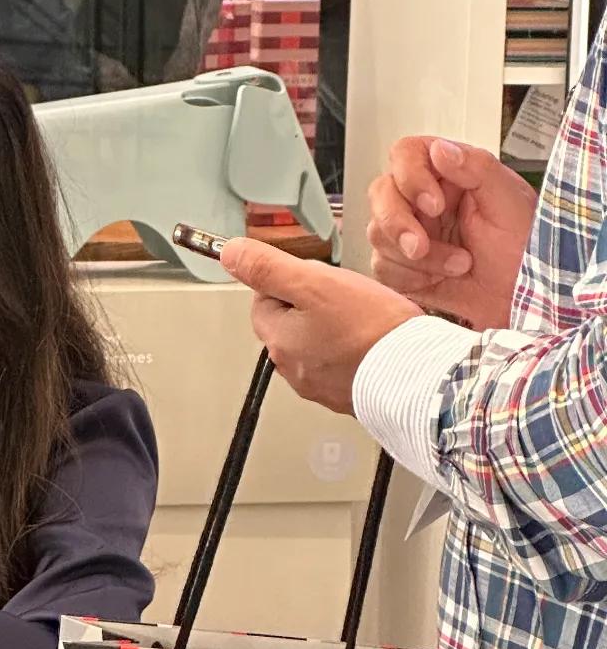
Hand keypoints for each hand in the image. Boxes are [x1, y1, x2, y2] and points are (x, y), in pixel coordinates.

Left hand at [219, 240, 422, 414]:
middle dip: (314, 304)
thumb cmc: (370, 329)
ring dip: (335, 326)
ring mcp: (318, 385)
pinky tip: (375, 340)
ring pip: (316, 341)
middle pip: (290, 322)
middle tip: (348, 297)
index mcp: (277, 341)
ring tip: (365, 318)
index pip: (264, 300)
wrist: (418, 376)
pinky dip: (353, 348)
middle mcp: (291, 368)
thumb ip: (269, 268)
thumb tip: (230, 254)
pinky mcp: (347, 394)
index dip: (291, 281)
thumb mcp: (314, 283)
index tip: (319, 279)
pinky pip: (341, 362)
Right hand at [367, 137, 534, 330]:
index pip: (406, 155)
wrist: (520, 300)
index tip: (433, 205)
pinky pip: (382, 267)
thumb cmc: (525, 252)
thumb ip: (478, 168)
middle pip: (380, 194)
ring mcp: (408, 233)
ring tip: (457, 265)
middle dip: (398, 224)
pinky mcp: (400, 266)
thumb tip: (440, 149)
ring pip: (378, 233)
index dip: (410, 177)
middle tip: (420, 246)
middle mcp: (423, 200)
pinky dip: (410, 277)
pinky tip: (439, 279)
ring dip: (417, 257)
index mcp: (449, 174)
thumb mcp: (510, 202)